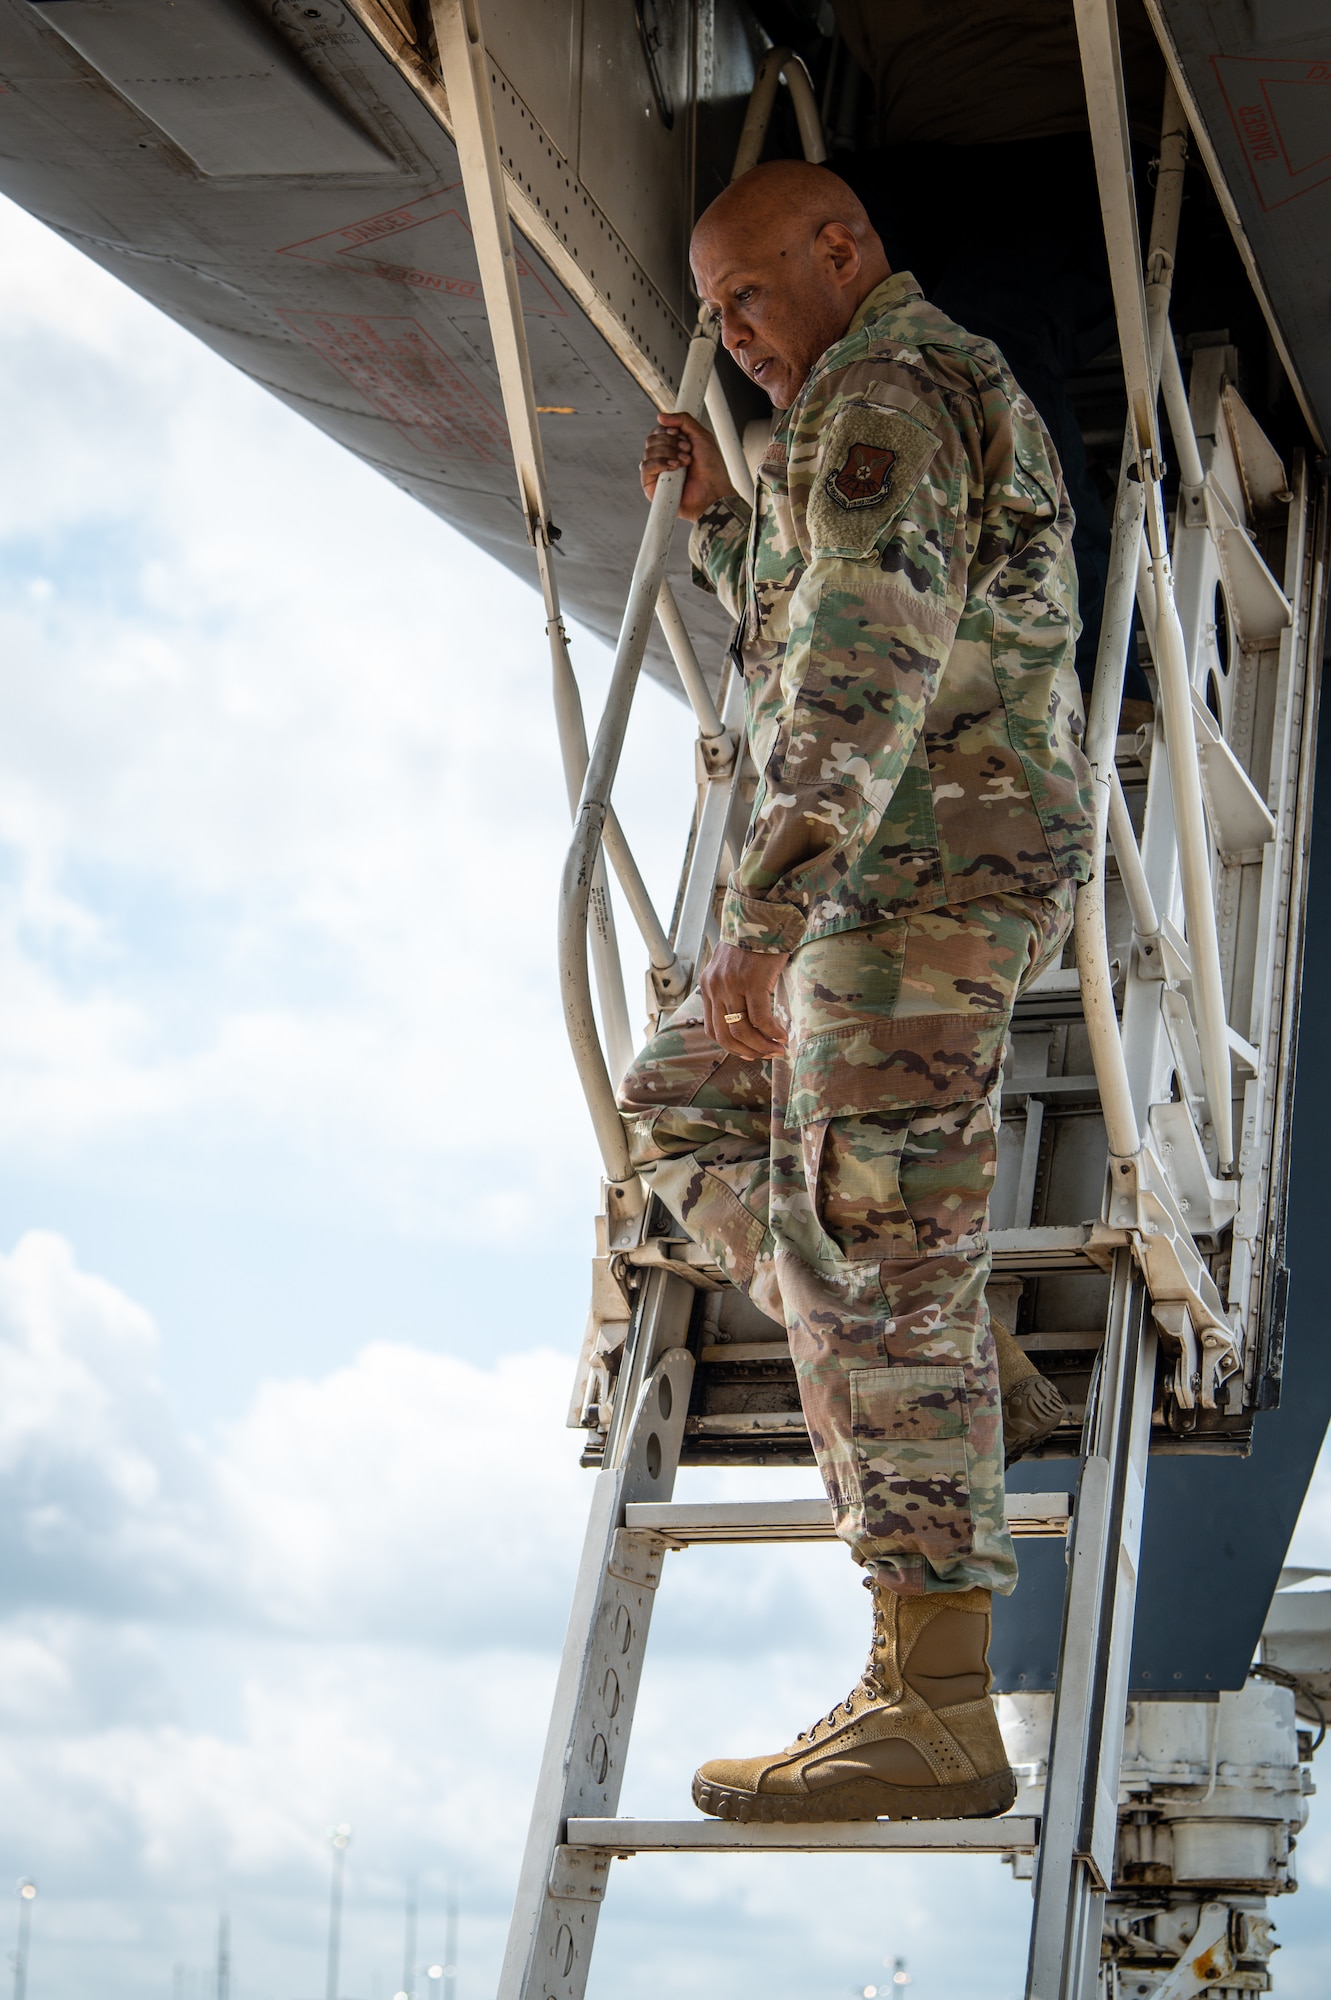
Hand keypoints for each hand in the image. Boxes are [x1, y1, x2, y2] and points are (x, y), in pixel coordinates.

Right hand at [640, 411, 736, 522]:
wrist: (713, 492)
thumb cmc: (712, 470)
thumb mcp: (702, 436)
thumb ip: (683, 420)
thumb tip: (661, 416)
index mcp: (674, 447)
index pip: (658, 430)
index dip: (667, 429)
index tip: (679, 434)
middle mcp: (664, 458)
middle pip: (652, 439)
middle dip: (671, 442)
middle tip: (687, 451)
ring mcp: (657, 472)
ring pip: (649, 451)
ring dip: (669, 453)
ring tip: (685, 463)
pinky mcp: (651, 486)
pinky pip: (646, 466)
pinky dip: (660, 463)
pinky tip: (674, 468)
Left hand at [700, 942, 789, 1058]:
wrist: (762, 914)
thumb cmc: (754, 941)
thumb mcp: (733, 966)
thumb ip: (733, 988)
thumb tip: (749, 1016)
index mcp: (709, 986)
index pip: (712, 1028)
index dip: (731, 1046)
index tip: (750, 1052)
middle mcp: (715, 987)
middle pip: (726, 1034)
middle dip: (748, 1051)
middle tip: (767, 1055)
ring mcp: (732, 985)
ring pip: (742, 1030)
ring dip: (762, 1045)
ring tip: (778, 1049)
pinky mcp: (751, 981)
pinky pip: (761, 1018)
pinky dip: (772, 1032)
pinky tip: (783, 1035)